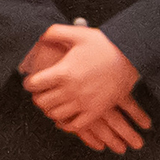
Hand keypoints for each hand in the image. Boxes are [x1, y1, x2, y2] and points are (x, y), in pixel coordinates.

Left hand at [21, 23, 150, 150]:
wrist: (131, 57)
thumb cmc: (104, 44)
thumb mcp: (78, 34)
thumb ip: (54, 32)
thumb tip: (38, 35)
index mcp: (64, 72)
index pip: (34, 84)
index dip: (29, 83)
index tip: (31, 82)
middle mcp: (71, 90)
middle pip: (41, 102)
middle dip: (37, 97)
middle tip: (40, 93)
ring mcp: (84, 103)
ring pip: (55, 115)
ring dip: (49, 110)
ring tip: (51, 103)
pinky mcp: (96, 111)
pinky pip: (74, 126)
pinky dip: (65, 124)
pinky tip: (64, 117)